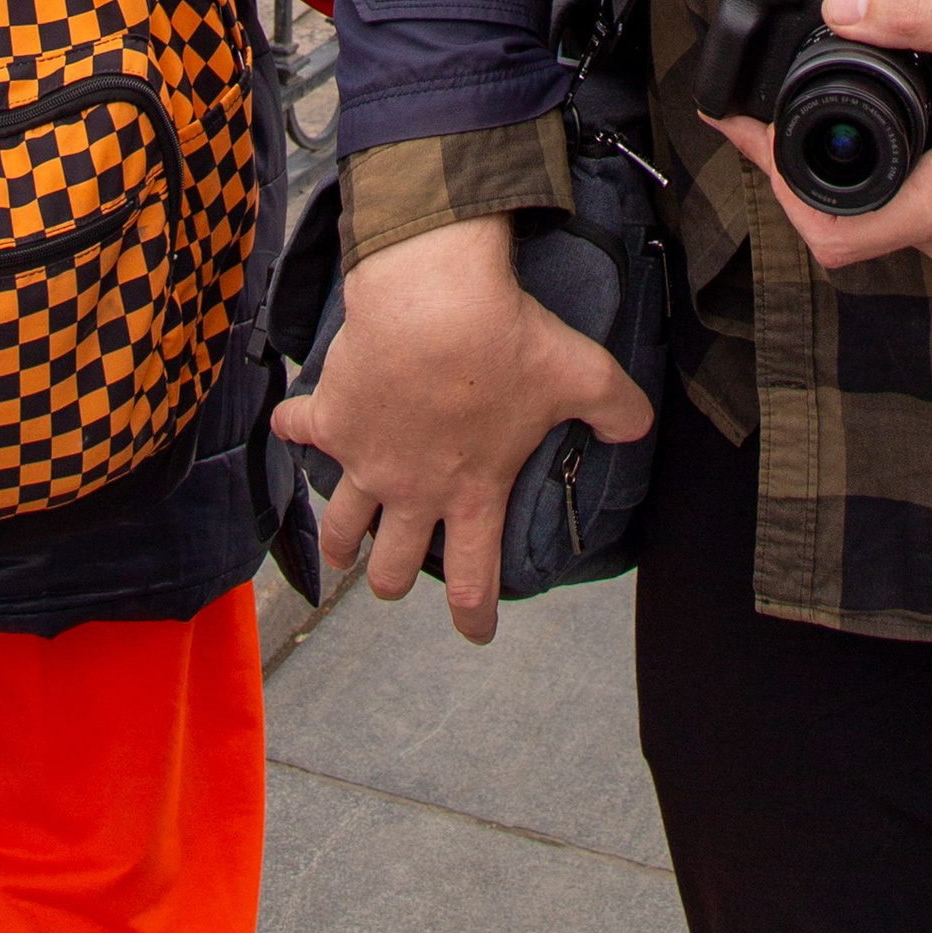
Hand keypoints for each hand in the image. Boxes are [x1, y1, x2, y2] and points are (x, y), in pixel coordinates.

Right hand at [275, 218, 654, 645]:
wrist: (434, 299)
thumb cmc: (506, 341)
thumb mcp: (581, 374)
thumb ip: (619, 409)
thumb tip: (641, 424)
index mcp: (473, 492)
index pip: (476, 581)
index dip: (476, 618)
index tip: (476, 634)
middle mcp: (413, 489)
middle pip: (391, 567)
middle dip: (392, 580)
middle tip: (394, 577)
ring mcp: (365, 458)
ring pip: (341, 524)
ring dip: (340, 538)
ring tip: (342, 544)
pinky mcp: (330, 416)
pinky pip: (297, 430)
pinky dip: (292, 429)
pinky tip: (289, 425)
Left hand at [709, 0, 931, 273]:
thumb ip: (914, 17)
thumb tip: (839, 10)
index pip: (831, 233)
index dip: (774, 185)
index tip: (742, 131)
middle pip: (841, 227)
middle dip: (787, 172)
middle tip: (751, 113)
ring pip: (870, 218)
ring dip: (825, 171)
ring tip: (789, 110)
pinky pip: (900, 204)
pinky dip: (865, 169)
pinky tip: (854, 117)